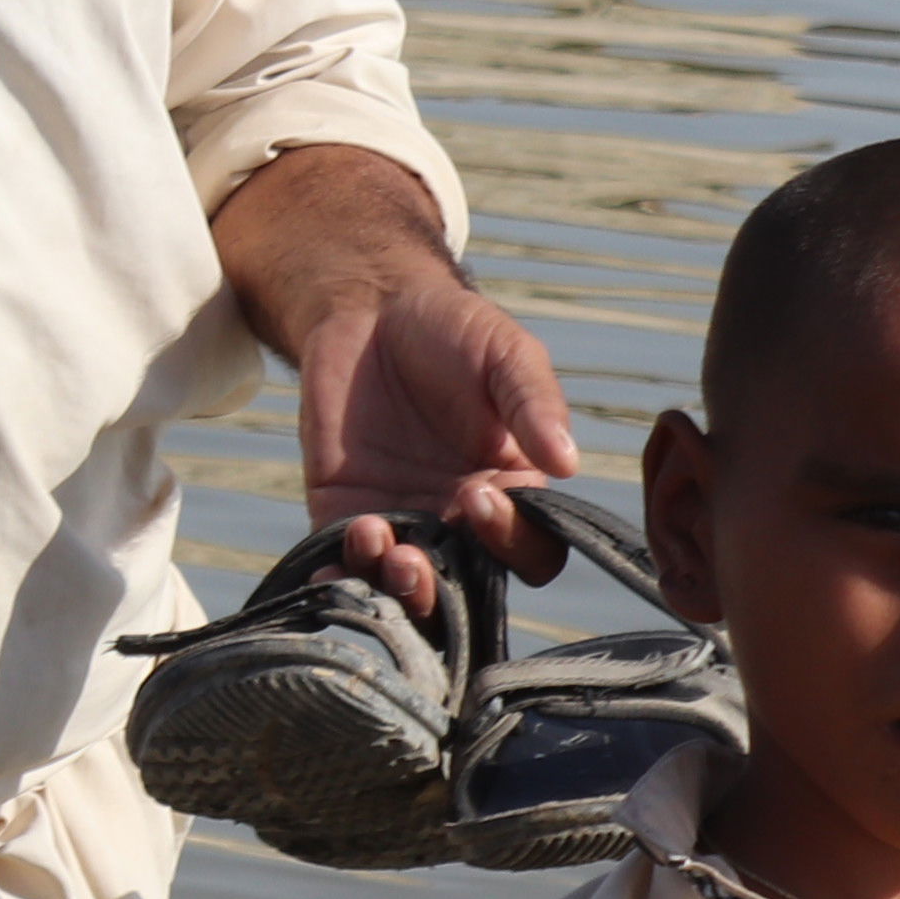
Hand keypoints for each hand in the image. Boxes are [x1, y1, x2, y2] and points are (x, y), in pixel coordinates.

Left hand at [219, 147, 578, 620]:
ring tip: (377, 542)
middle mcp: (460, 522)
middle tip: (415, 554)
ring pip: (406, 590)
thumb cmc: (454, 330)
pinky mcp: (345, 513)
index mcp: (514, 492)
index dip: (511, 541)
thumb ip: (534, 405)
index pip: (531, 551)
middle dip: (442, 589)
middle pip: (465, 590)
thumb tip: (568, 462)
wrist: (369, 308)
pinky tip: (331, 569)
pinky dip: (340, 579)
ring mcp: (402, 522)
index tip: (478, 495)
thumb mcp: (506, 355)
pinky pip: (346, 566)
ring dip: (393, 588)